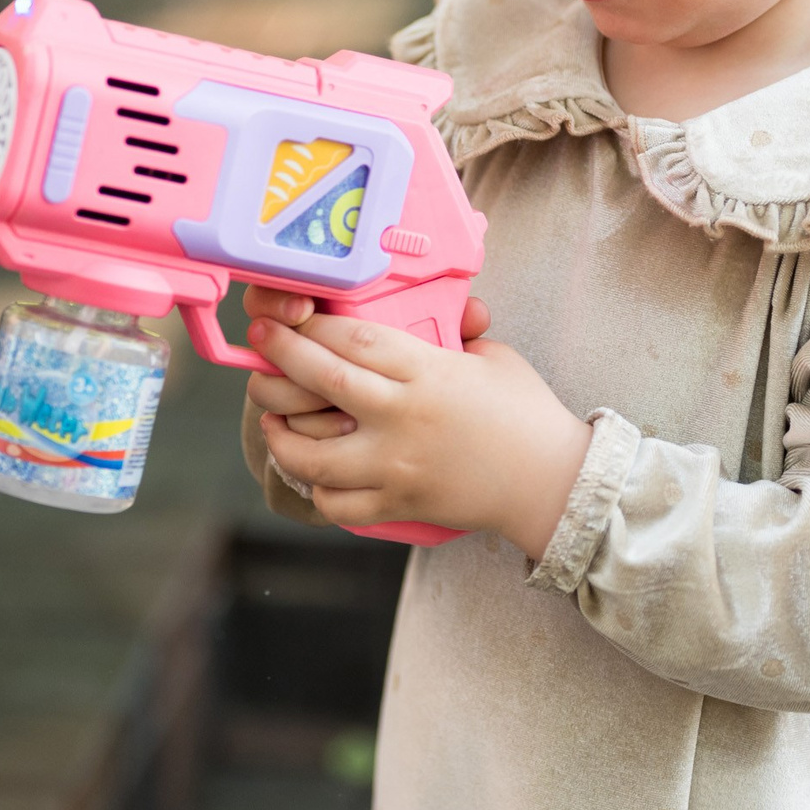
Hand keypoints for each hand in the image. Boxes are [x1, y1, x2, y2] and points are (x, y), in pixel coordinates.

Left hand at [248, 297, 590, 559]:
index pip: (352, 336)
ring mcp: (394, 464)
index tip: (291, 314)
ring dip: (280, 431)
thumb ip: (459, 331)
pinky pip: (335, 502)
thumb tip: (448, 305)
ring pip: (311, 451)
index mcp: (426, 371)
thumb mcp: (494, 358)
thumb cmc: (526, 414)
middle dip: (279, 355)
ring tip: (272, 415)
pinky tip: (313, 468)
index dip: (311, 323)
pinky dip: (316, 487)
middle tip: (259, 343)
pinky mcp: (396, 504)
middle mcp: (402, 416)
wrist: (550, 484)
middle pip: (320, 379)